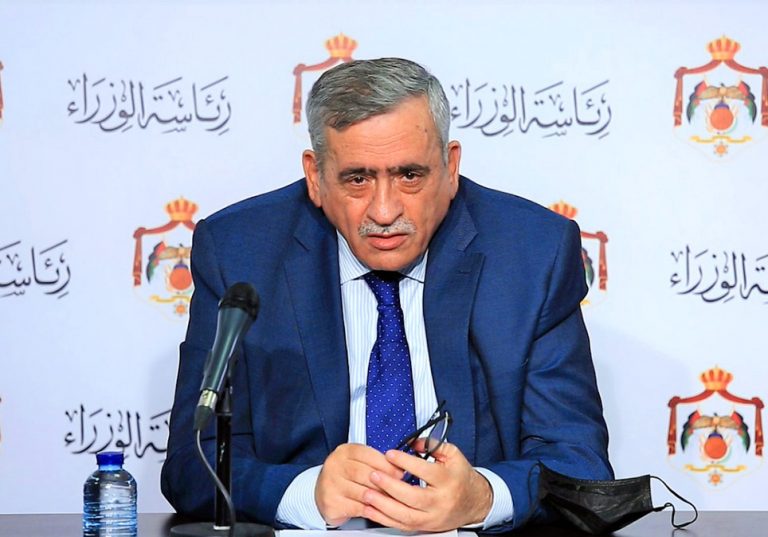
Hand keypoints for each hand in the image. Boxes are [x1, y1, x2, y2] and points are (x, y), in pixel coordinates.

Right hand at [315, 443, 404, 526]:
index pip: (368, 454)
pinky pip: (357, 508)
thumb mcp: (357, 462)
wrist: (320, 493)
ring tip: (391, 500)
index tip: (399, 472)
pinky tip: (377, 509)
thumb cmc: (345, 477)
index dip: (387, 464)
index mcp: (344, 451)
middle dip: (385, 483)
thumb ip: (375, 462)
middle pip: (366, 474)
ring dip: (380, 498)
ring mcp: (331, 484)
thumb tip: (399, 468)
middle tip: (397, 489)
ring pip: (363, 492)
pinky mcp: (331, 502)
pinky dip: (371, 510)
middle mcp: (335, 465)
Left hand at [361, 440, 492, 530]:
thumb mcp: (453, 455)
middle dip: (390, 486)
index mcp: (448, 481)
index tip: (390, 454)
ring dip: (383, 506)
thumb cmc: (460, 477)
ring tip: (367, 494)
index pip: (424, 471)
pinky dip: (384, 519)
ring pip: (405, 515)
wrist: (474, 503)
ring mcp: (432, 517)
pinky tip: (371, 510)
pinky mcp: (425, 526)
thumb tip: (412, 442)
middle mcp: (440, 501)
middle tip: (373, 475)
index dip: (405, 462)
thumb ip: (433, 444)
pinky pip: (402, 526)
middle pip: (413, 497)